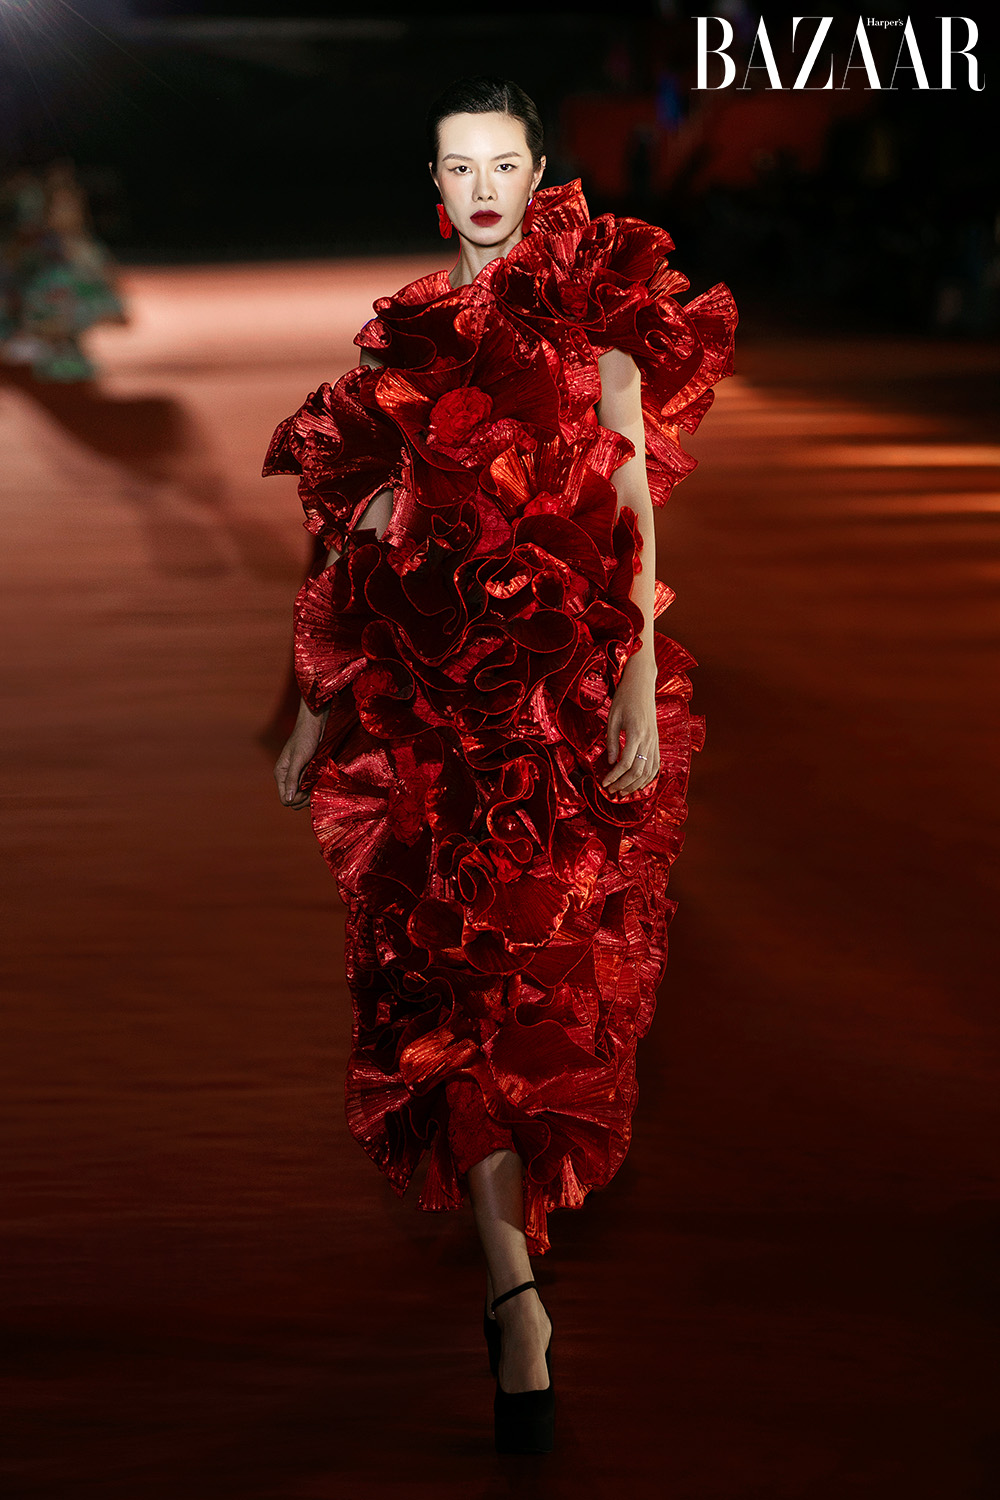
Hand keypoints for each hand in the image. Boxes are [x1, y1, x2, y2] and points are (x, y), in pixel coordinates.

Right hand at [274, 698, 328, 808]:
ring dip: (310, 795)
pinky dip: (313, 788)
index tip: (307, 793)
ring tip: (318, 786)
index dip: (296, 800)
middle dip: (303, 800)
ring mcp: (297, 775)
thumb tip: (288, 799)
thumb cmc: (305, 738)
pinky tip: (320, 783)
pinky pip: (308, 787)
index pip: (285, 798)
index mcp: (280, 774)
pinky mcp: (306, 772)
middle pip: (292, 799)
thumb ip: (292, 778)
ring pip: (301, 795)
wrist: (314, 724)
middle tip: (315, 791)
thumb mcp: (298, 759)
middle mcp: (287, 777)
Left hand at [602, 654, 659, 797]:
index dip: (614, 776)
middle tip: (611, 791)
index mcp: (636, 732)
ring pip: (649, 771)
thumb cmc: (624, 698)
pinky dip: (648, 778)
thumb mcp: (612, 717)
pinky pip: (655, 765)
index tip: (604, 783)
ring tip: (623, 792)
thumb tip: (611, 762)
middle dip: (624, 785)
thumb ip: (612, 741)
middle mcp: (649, 739)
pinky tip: (638, 784)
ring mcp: (655, 741)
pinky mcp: (657, 741)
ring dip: (636, 785)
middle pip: (638, 771)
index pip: (626, 763)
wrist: (642, 684)